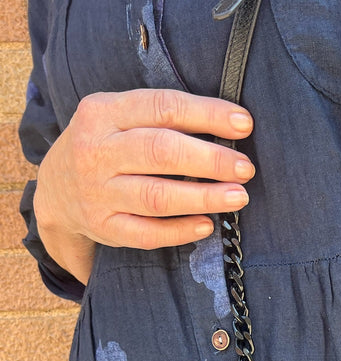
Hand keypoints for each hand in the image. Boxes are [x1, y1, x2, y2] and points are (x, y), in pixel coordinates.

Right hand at [33, 89, 255, 283]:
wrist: (55, 190)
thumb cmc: (106, 146)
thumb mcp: (119, 117)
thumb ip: (162, 118)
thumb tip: (230, 125)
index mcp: (102, 112)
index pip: (162, 107)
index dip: (207, 114)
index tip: (244, 124)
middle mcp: (96, 151)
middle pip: (161, 152)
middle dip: (210, 160)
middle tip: (245, 169)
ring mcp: (98, 192)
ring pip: (157, 196)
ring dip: (203, 197)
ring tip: (238, 197)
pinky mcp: (104, 227)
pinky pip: (148, 233)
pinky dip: (181, 230)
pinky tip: (207, 225)